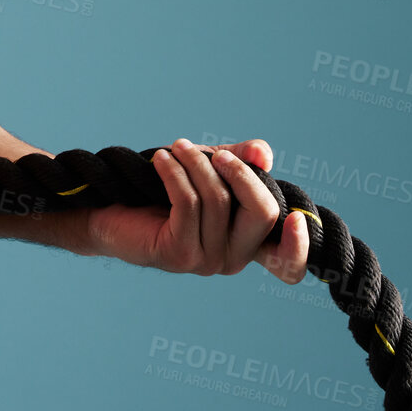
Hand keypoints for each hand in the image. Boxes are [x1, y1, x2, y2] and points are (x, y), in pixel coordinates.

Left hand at [82, 138, 309, 283]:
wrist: (111, 209)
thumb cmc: (164, 189)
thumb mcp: (208, 170)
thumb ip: (239, 161)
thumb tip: (263, 153)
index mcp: (247, 243)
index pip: (287, 263)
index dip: (299, 247)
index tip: (297, 219)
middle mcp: (234, 259)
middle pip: (262, 213)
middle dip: (239, 172)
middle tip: (212, 151)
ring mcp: (207, 261)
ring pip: (217, 199)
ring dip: (195, 163)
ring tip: (174, 148)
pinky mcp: (178, 254)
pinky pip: (188, 203)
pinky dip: (174, 173)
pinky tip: (160, 159)